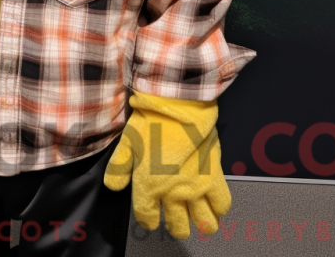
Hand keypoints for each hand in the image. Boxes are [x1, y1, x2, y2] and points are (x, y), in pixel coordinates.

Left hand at [104, 93, 230, 239]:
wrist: (177, 108)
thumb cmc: (150, 122)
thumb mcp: (126, 143)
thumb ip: (119, 168)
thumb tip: (113, 186)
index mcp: (149, 187)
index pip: (147, 218)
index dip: (148, 220)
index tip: (150, 218)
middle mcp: (173, 194)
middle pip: (178, 227)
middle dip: (176, 226)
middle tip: (175, 219)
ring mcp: (195, 188)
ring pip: (204, 223)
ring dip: (200, 223)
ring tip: (197, 217)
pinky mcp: (214, 178)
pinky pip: (221, 204)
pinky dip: (218, 208)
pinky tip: (213, 202)